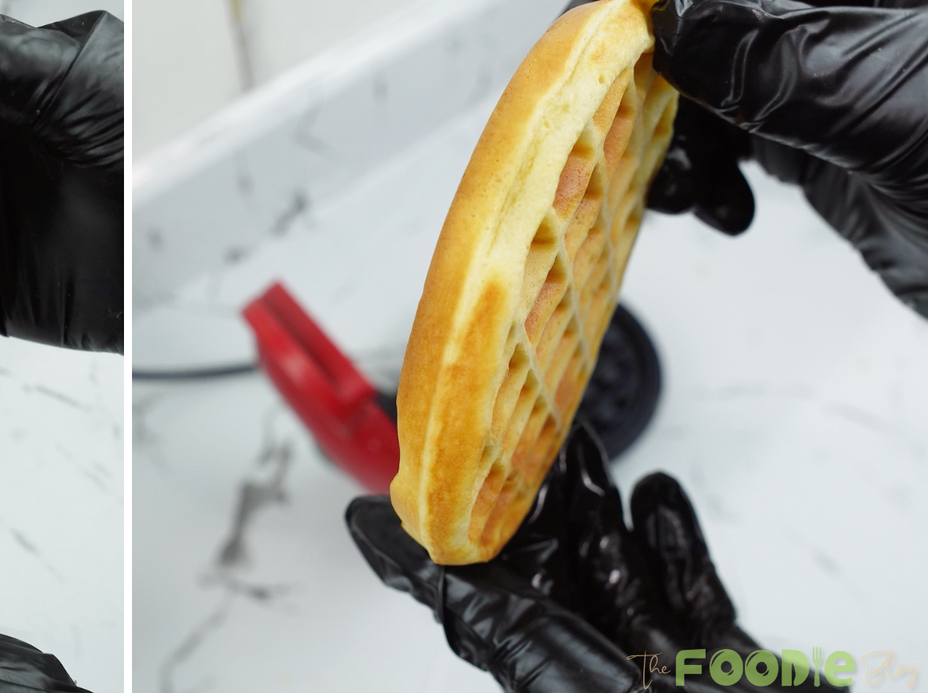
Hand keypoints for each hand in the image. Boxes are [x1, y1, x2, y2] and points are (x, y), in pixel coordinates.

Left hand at [346, 423, 835, 691]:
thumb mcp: (572, 678)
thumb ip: (506, 632)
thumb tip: (445, 584)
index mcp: (559, 677)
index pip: (475, 608)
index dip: (425, 555)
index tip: (375, 513)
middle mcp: (606, 670)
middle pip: (546, 574)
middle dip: (525, 500)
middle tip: (510, 437)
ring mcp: (667, 664)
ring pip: (616, 571)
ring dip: (595, 503)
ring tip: (578, 445)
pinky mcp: (731, 662)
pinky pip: (692, 593)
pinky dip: (676, 542)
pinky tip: (658, 496)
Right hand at [569, 0, 927, 316]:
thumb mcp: (902, 104)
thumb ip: (780, 56)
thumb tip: (674, 21)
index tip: (634, 27)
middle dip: (649, 45)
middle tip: (605, 99)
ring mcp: (830, 62)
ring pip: (699, 60)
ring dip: (662, 119)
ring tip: (680, 178)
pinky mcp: (818, 132)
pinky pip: (721, 127)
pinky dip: (696, 166)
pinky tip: (719, 203)